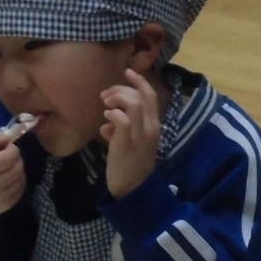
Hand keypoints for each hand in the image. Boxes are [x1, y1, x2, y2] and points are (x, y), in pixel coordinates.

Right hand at [0, 127, 26, 223]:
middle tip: (8, 157)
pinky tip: (8, 179)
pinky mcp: (5, 206)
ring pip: (21, 178)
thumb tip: (6, 137)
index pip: (9, 156)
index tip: (5, 147)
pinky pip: (21, 189)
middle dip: (16, 158)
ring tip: (7, 168)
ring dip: (18, 169)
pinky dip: (18, 181)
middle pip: (17, 167)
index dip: (12, 148)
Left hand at [100, 66, 162, 198]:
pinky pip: (121, 119)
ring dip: (117, 98)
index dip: (140, 81)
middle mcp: (150, 128)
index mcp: (154, 125)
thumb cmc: (131, 165)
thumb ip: (120, 129)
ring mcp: (139, 135)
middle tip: (106, 96)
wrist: (133, 189)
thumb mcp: (130, 143)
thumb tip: (106, 121)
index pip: (151, 96)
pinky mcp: (126, 143)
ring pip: (133, 104)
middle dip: (121, 89)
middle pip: (140, 96)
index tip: (127, 72)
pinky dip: (112, 114)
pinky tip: (105, 119)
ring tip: (106, 104)